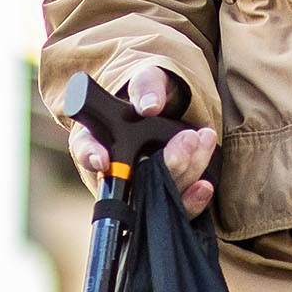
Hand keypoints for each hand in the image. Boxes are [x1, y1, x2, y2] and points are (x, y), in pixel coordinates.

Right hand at [67, 67, 217, 217]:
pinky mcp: (162, 201)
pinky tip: (204, 186)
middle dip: (164, 163)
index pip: (86, 149)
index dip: (91, 155)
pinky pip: (174, 210)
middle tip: (187, 139)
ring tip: (204, 142)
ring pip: (157, 194)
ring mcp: (139, 190)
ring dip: (185, 172)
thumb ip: (147, 87)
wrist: (170, 111)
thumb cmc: (151, 94)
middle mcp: (113, 171)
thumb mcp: (148, 80)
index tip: (102, 158)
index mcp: (97, 139)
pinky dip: (191, 201)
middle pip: (131, 180)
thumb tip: (150, 105)